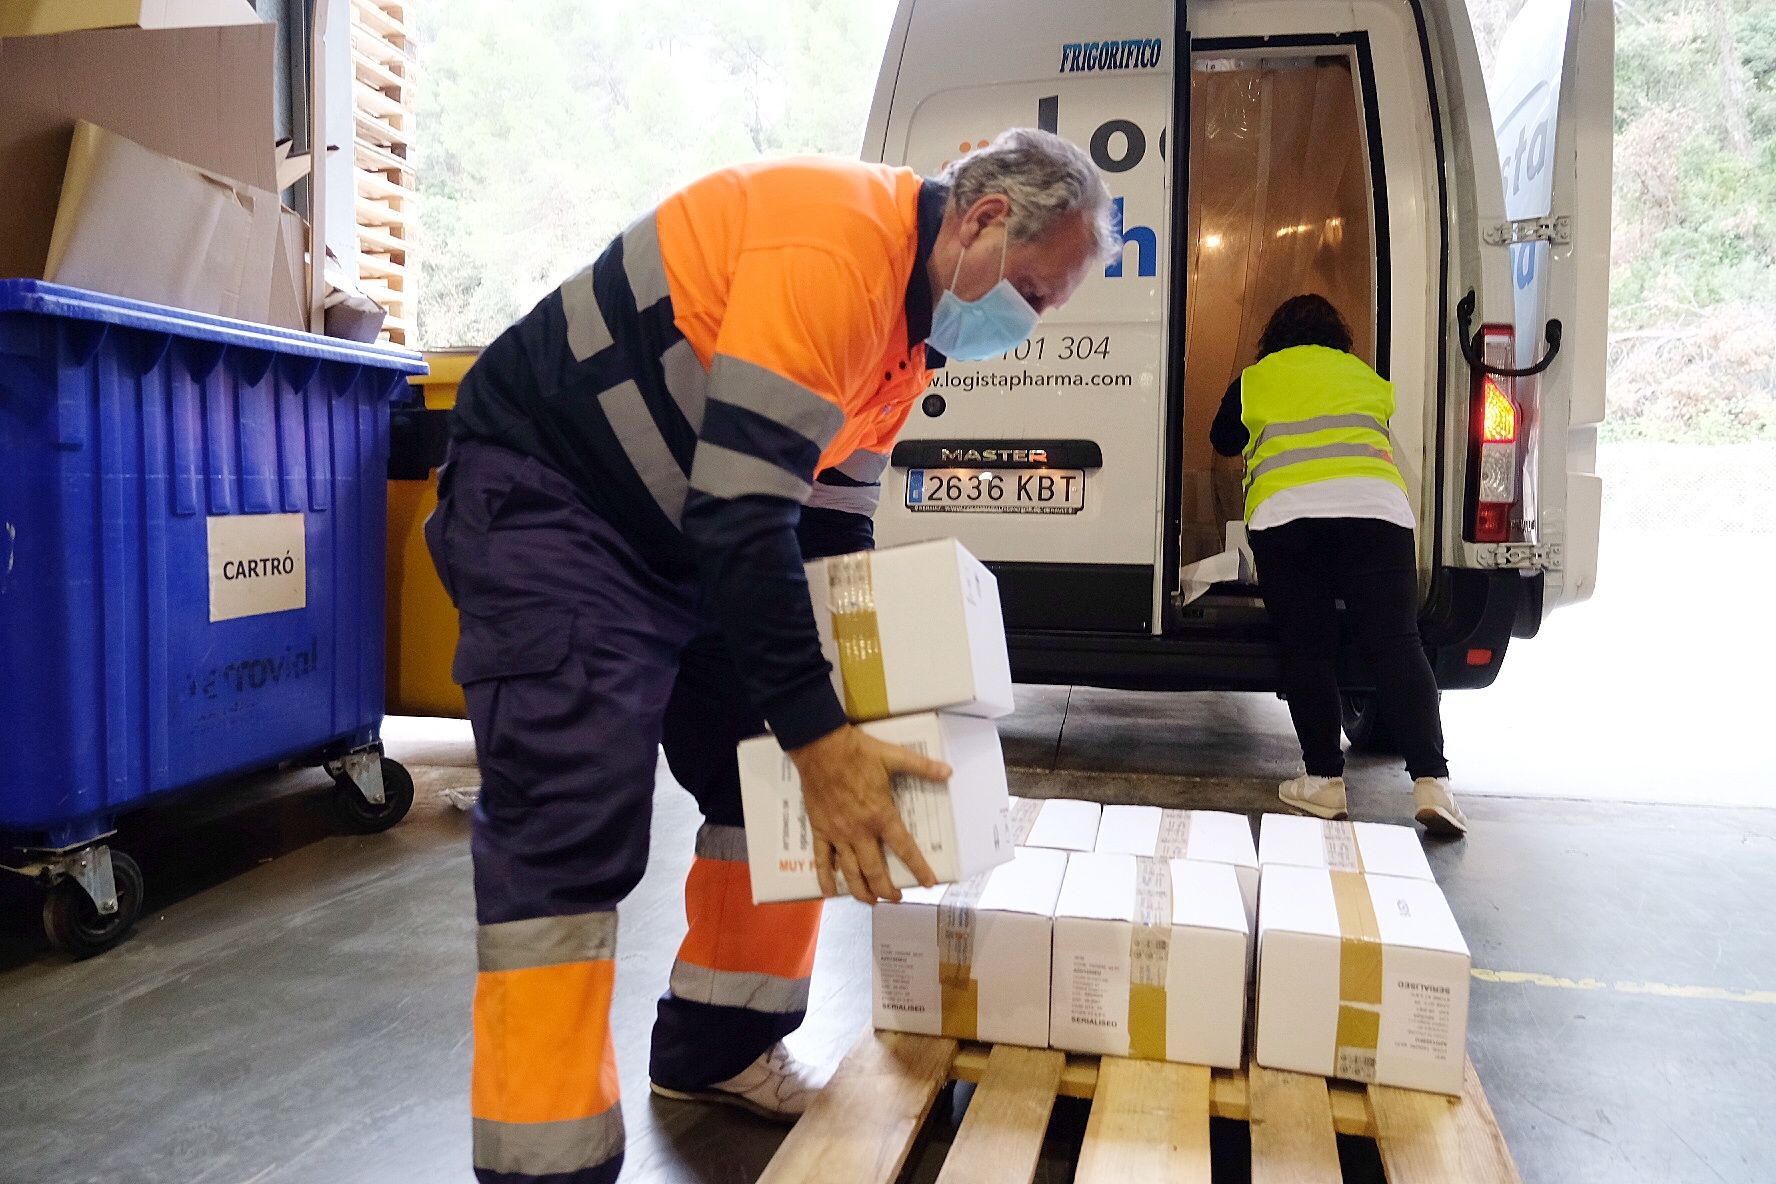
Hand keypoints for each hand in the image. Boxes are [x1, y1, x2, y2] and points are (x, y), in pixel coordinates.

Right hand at [787, 724, 950, 903]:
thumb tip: (947, 771)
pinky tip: (829, 892)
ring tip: (871, 901)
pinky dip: (825, 878)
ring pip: (850, 872)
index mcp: (881, 815)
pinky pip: (821, 859)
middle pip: (875, 871)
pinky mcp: (820, 830)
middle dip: (887, 889)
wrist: (821, 747)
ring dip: (862, 891)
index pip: (905, 849)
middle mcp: (860, 831)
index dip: (918, 869)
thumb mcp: (894, 757)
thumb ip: (922, 767)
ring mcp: (838, 834)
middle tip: (896, 897)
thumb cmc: (858, 753)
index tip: (928, 883)